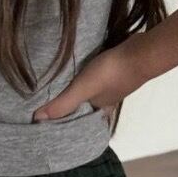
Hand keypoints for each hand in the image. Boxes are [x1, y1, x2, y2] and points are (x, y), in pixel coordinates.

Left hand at [32, 38, 146, 124]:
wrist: (140, 53)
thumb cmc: (111, 73)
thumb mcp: (83, 88)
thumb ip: (63, 103)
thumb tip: (36, 119)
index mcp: (99, 109)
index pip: (81, 122)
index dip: (68, 123)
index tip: (51, 123)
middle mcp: (105, 99)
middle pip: (85, 106)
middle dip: (71, 106)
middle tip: (50, 102)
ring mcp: (112, 84)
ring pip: (90, 91)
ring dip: (78, 90)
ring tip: (59, 85)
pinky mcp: (115, 68)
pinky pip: (96, 76)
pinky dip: (86, 75)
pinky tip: (78, 67)